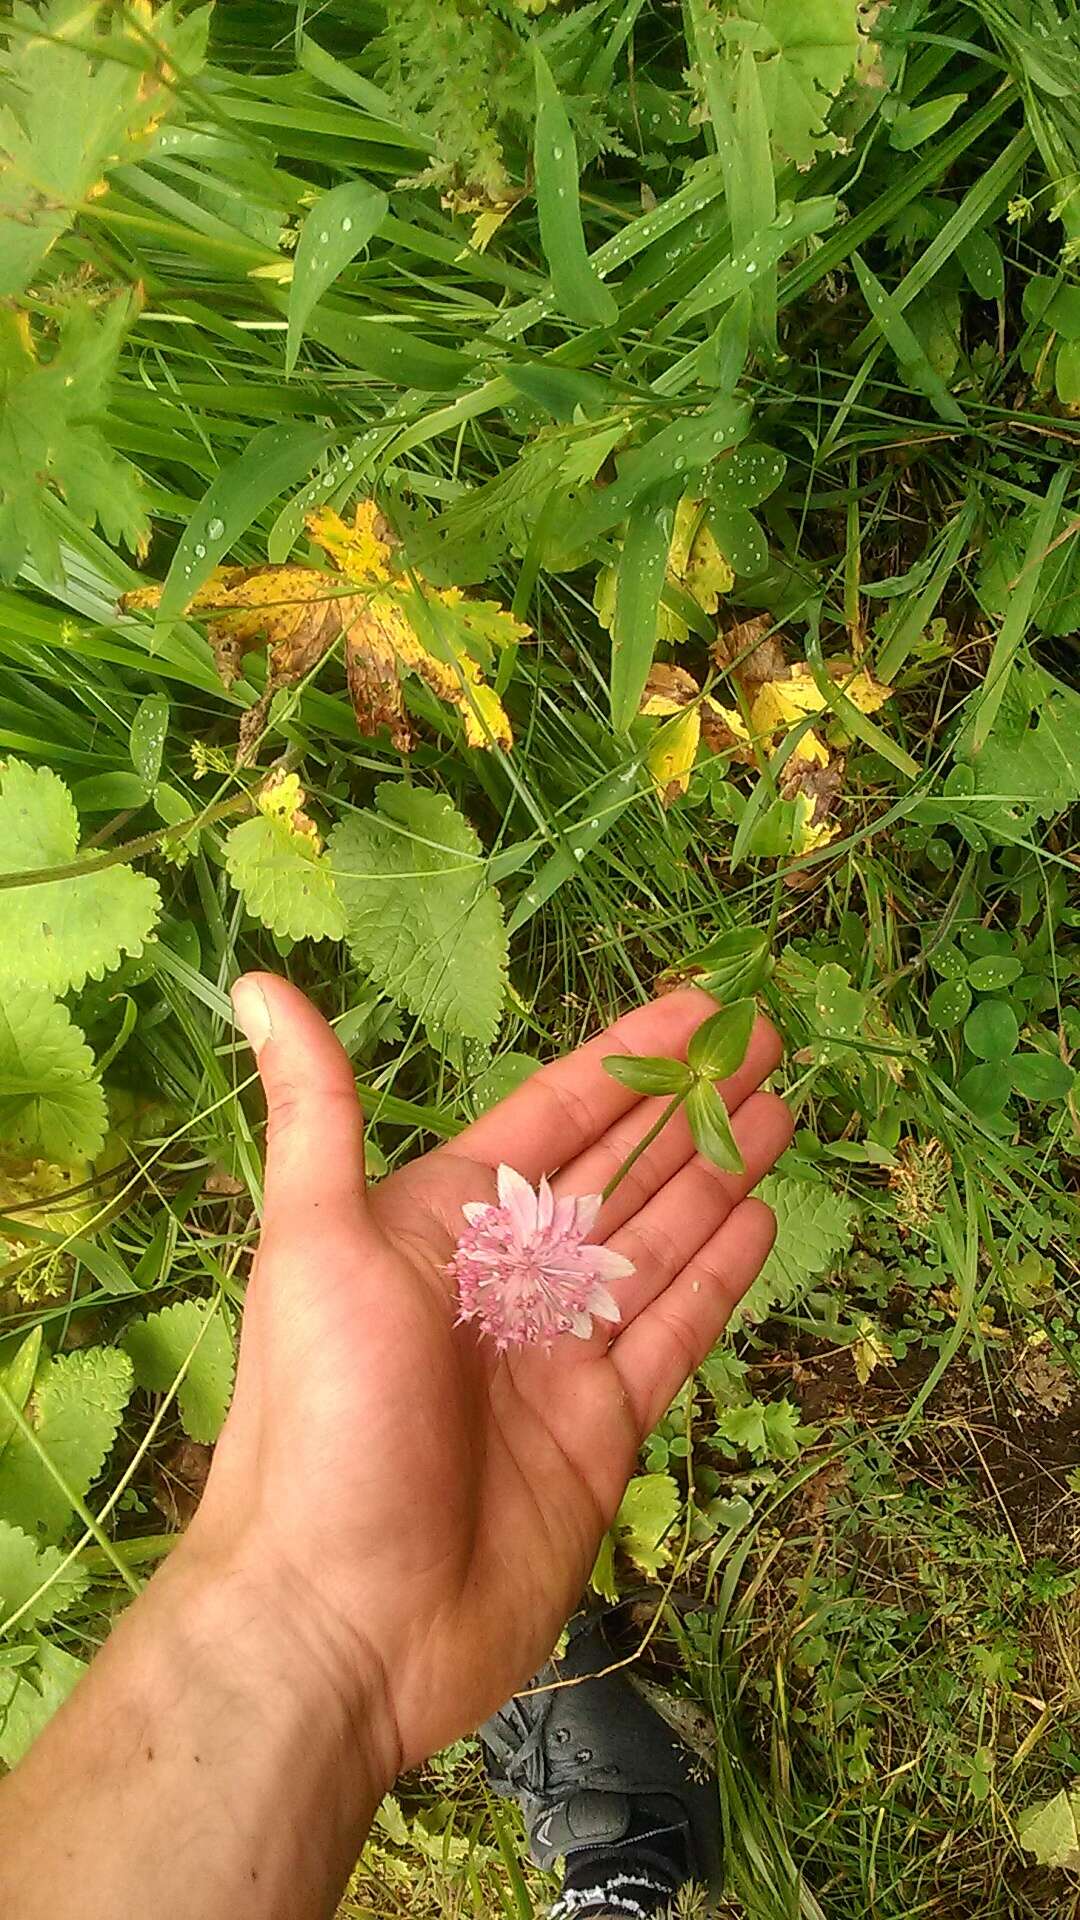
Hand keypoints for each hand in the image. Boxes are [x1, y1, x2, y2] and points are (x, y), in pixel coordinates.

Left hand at [192, 974, 791, 1777]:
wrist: (339, 1621)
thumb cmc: (320, 1420)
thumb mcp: (313, 1247)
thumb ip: (316, 1115)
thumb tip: (260, 982)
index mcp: (437, 1226)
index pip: (552, 1116)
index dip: (628, 1059)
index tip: (703, 1008)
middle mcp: (502, 1281)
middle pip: (617, 1172)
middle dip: (689, 1108)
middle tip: (769, 1041)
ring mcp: (556, 1357)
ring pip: (655, 1244)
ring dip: (715, 1177)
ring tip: (781, 1112)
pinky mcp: (602, 1433)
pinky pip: (673, 1336)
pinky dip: (716, 1279)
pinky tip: (758, 1218)